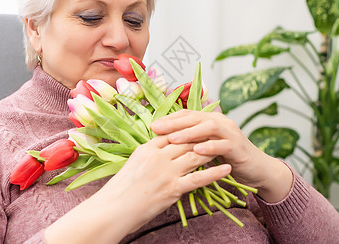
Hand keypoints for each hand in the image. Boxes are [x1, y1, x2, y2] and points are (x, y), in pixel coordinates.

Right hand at [45, 134, 230, 243]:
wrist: (112, 210)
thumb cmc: (119, 191)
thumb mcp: (132, 165)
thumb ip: (148, 155)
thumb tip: (160, 149)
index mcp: (146, 149)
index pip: (172, 133)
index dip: (187, 130)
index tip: (199, 128)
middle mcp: (157, 157)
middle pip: (186, 141)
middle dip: (202, 137)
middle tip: (217, 135)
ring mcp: (166, 172)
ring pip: (194, 156)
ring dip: (211, 151)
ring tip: (224, 148)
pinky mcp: (172, 189)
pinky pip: (199, 178)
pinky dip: (215, 172)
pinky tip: (226, 168)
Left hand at [150, 110, 292, 202]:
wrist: (257, 170)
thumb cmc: (227, 159)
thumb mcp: (206, 148)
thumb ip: (191, 142)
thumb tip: (165, 142)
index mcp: (211, 120)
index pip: (187, 115)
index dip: (170, 119)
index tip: (153, 126)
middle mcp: (221, 122)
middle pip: (195, 117)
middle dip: (174, 123)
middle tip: (157, 128)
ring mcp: (231, 133)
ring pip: (208, 127)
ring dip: (189, 132)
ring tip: (173, 138)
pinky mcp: (239, 147)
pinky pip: (223, 144)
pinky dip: (210, 146)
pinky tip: (197, 151)